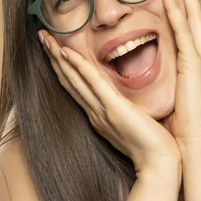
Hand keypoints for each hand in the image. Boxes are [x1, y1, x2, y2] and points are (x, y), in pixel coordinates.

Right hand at [38, 31, 180, 173]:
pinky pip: (93, 84)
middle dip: (53, 57)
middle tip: (41, 36)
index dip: (62, 66)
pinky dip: (79, 68)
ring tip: (46, 39)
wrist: (160, 165)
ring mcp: (101, 111)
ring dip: (58, 58)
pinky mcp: (113, 109)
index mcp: (98, 115)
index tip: (54, 48)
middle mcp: (94, 112)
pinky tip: (68, 53)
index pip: (74, 86)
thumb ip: (123, 110)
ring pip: (74, 80)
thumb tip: (123, 99)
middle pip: (68, 80)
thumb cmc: (152, 146)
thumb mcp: (133, 124)